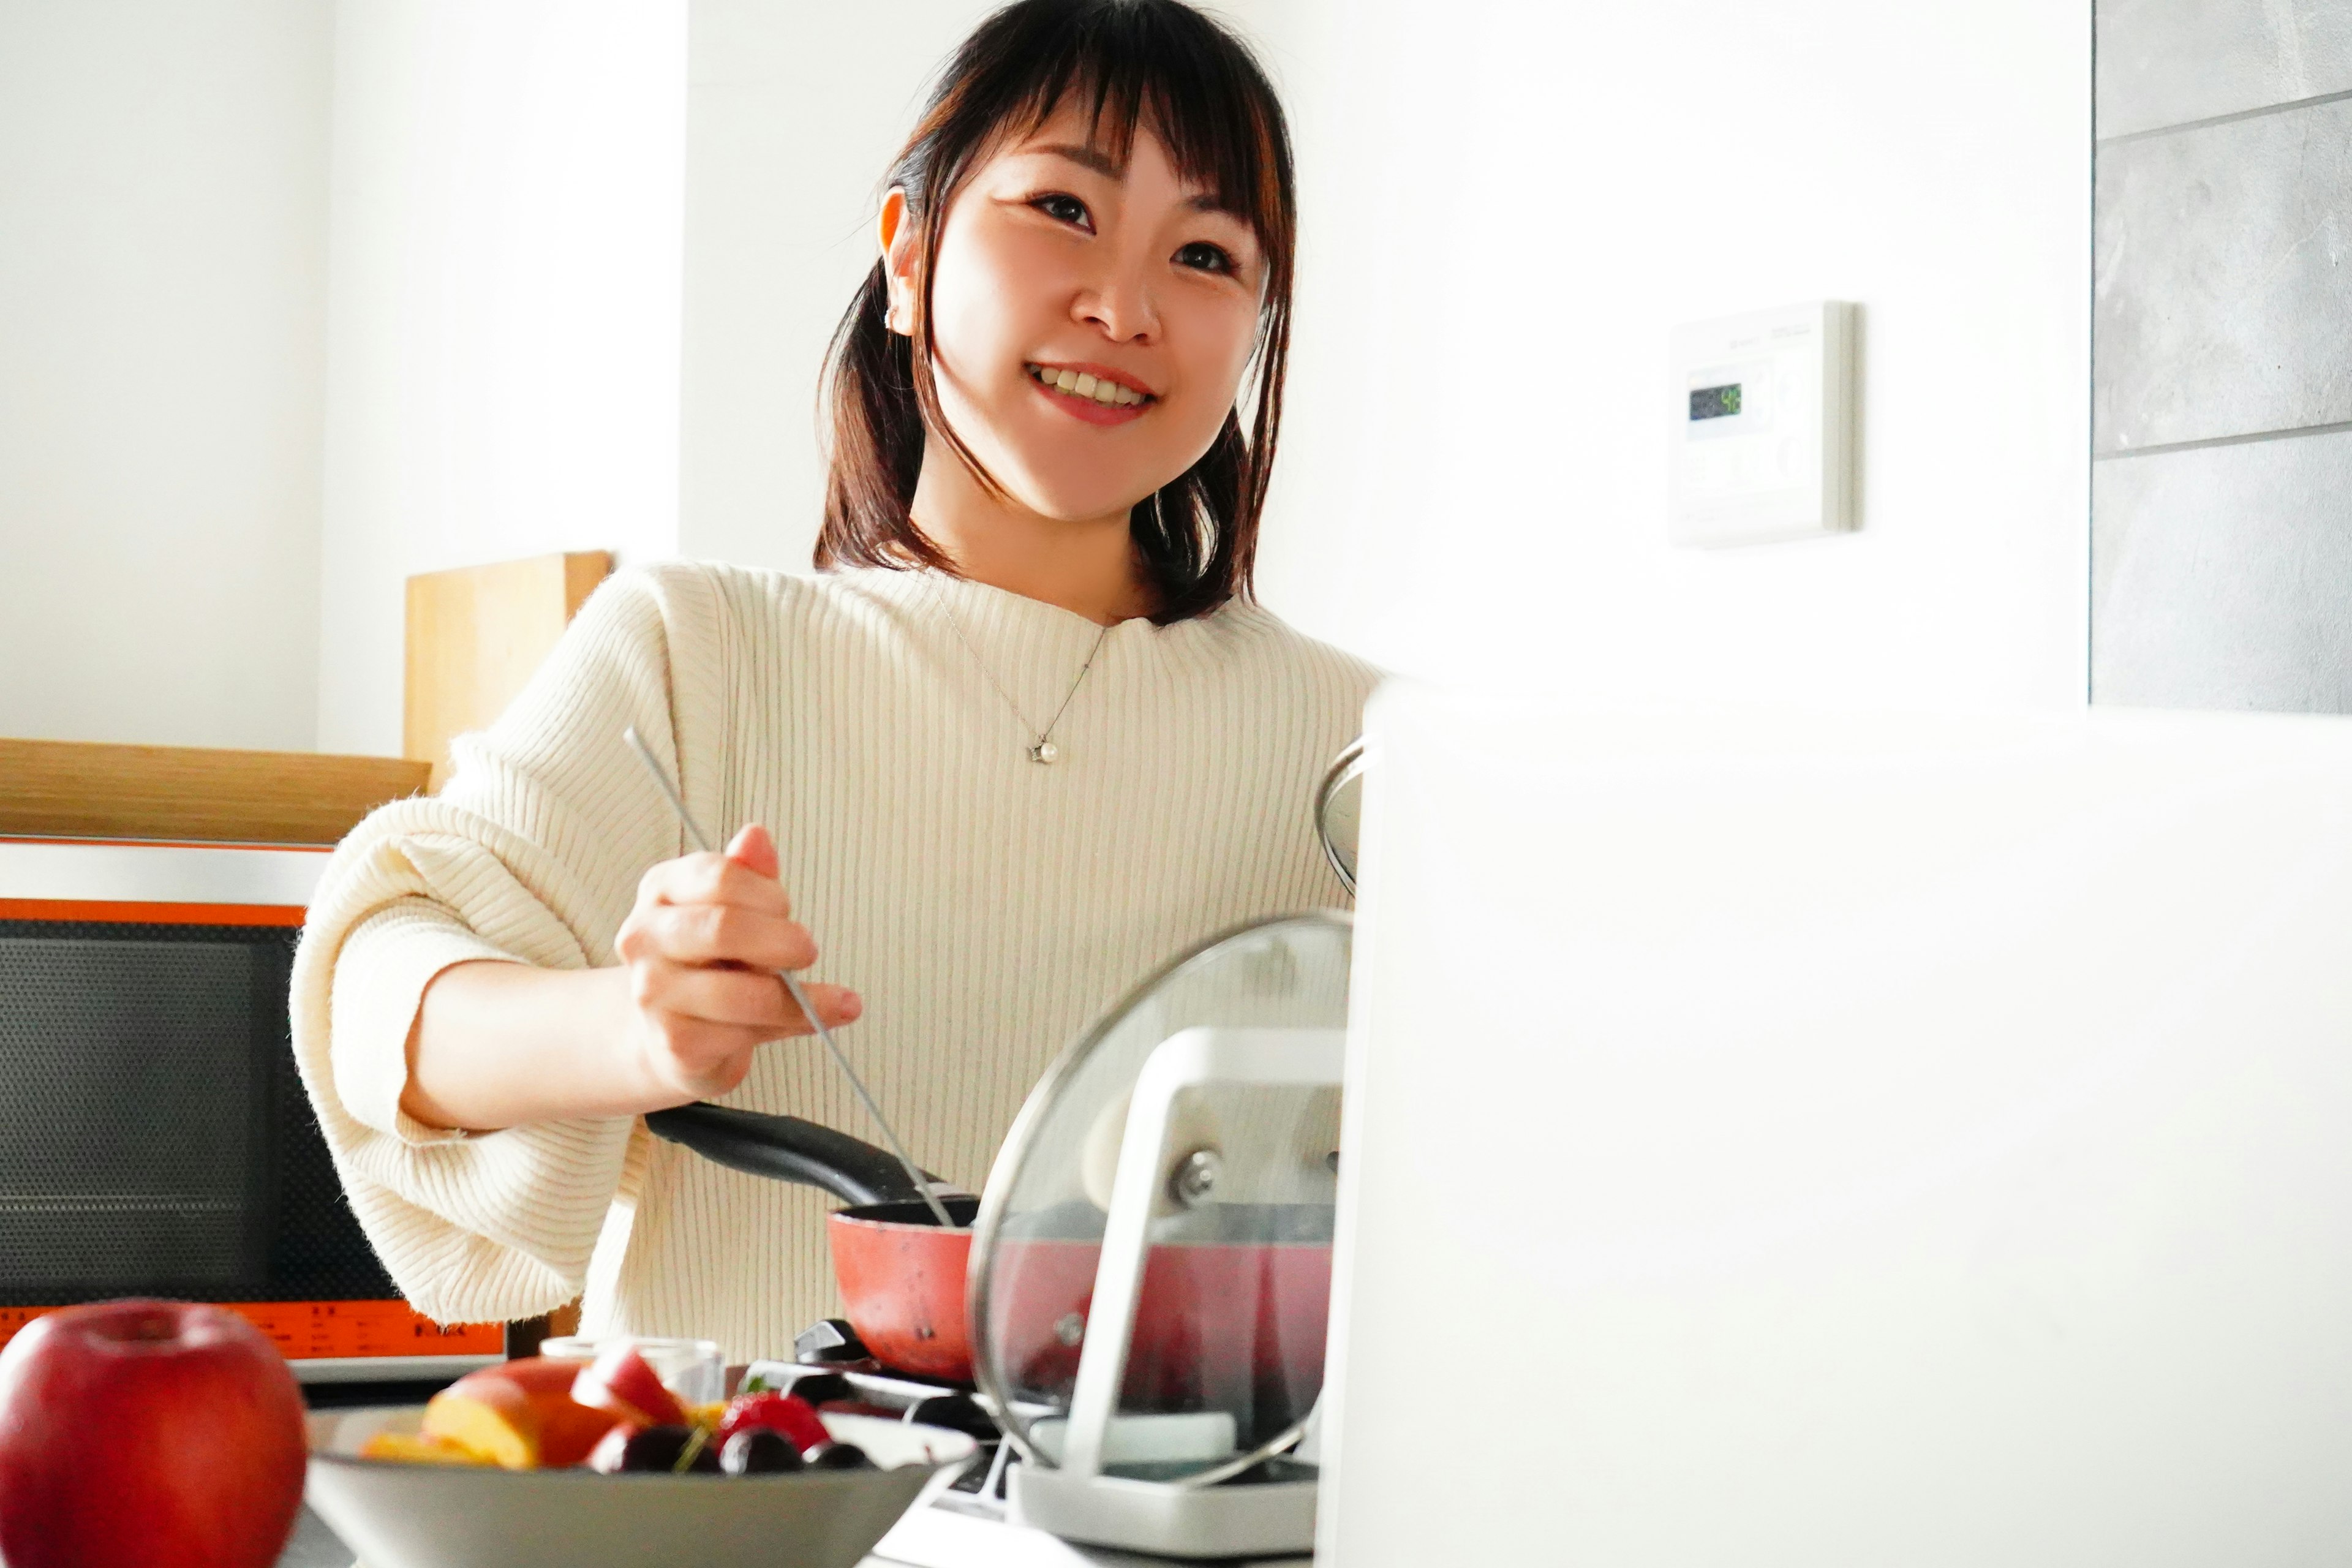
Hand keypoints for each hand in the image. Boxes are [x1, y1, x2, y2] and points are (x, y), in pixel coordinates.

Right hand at [612, 824, 860, 1103]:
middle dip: (782, 941)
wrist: (675, 1034)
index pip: (720, 876)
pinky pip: (743, 1033)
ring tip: (811, 995)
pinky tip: (800, 1021)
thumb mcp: (737, 911)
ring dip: (791, 996)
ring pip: (740, 993)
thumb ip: (750, 877)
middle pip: (724, 928)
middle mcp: (643, 938)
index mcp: (661, 890)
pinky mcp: (673, 1040)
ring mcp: (651, 992)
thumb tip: (756, 835)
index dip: (769, 895)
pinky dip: (786, 1027)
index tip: (786, 910)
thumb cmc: (715, 963)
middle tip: (807, 950)